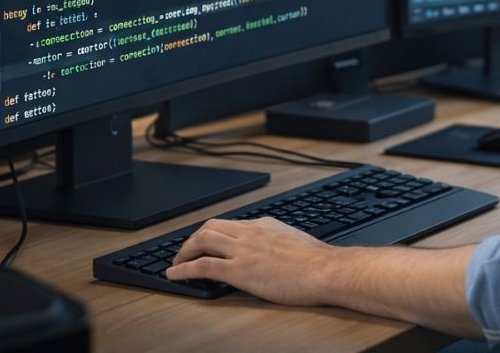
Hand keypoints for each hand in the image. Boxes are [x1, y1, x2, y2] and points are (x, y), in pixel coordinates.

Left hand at [166, 217, 334, 304]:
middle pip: (210, 227)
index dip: (213, 234)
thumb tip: (278, 250)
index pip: (230, 225)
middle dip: (193, 239)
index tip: (206, 243)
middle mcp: (250, 233)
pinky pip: (203, 266)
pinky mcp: (239, 271)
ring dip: (184, 251)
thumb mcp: (296, 241)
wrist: (324, 270)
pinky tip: (175, 275)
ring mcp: (243, 251)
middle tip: (185, 251)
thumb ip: (280, 241)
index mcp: (264, 225)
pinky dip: (184, 269)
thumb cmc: (317, 262)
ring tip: (176, 263)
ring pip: (202, 241)